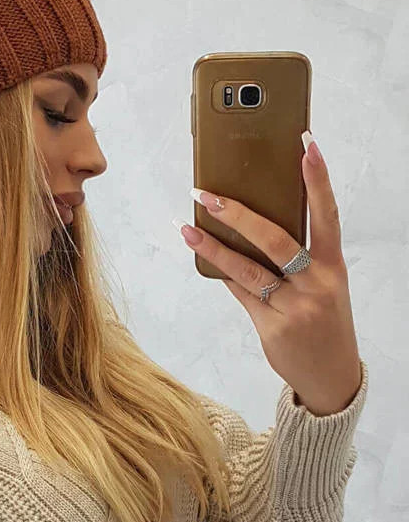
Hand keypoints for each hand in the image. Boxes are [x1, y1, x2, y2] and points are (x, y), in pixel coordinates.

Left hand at [177, 136, 361, 415]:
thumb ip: (298, 259)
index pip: (327, 214)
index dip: (318, 179)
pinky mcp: (271, 327)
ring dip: (213, 246)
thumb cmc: (325, 321)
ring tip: (187, 227)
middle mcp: (316, 285)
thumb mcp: (324, 287)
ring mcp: (293, 307)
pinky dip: (222, 273)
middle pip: (275, 240)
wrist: (332, 376)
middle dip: (239, 215)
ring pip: (247, 269)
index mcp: (334, 267)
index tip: (306, 145)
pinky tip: (202, 256)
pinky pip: (240, 292)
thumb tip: (251, 224)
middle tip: (208, 194)